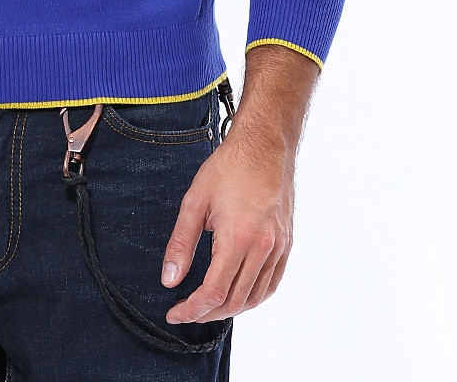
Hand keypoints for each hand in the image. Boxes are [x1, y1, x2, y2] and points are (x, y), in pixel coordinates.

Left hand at [159, 118, 294, 322]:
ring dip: (230, 308)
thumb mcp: (195, 200)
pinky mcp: (287, 243)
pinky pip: (272, 283)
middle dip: (207, 313)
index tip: (175, 312)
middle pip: (234, 301)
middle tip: (187, 310)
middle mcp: (263, 247)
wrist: (265, 144)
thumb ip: (181, 243)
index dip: (192, 309)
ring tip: (207, 306)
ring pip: (255, 297)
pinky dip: (253, 296)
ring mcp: (278, 247)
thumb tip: (169, 279)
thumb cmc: (229, 167)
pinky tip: (237, 294)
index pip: (214, 292)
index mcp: (238, 238)